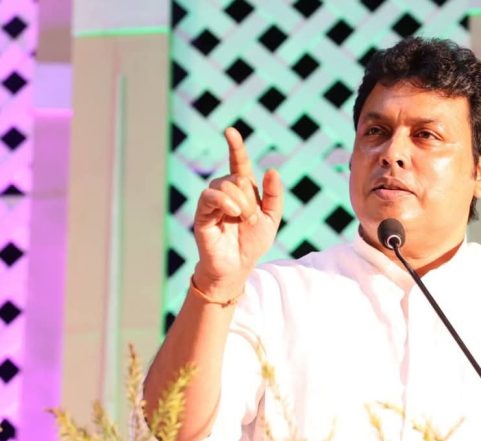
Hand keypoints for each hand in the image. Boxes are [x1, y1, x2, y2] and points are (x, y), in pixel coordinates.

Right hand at [192, 128, 282, 298]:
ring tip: (243, 220)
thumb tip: (272, 169)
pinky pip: (210, 196)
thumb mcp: (271, 218)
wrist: (238, 266)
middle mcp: (225, 193)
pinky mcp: (202, 213)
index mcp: (243, 192)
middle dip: (250, 198)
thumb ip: (274, 195)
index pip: (238, 164)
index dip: (235, 147)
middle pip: (238, 178)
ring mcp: (212, 202)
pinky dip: (224, 201)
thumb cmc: (252, 243)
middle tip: (252, 218)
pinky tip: (232, 213)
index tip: (230, 131)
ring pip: (225, 184)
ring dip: (241, 202)